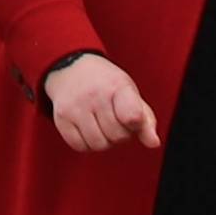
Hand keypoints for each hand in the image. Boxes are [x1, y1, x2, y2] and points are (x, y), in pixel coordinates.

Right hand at [39, 52, 159, 153]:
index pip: (132, 116)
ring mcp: (76, 107)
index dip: (136, 124)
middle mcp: (95, 95)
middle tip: (114, 120)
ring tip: (101, 125)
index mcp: (117, 86)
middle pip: (117, 136)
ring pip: (98, 145)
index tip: (133, 119)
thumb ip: (146, 120)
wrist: (71, 68)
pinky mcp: (61, 118)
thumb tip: (154, 143)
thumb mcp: (130, 93)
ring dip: (104, 141)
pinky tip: (88, 129)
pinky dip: (87, 144)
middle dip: (120, 134)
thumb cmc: (107, 85)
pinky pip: (79, 146)